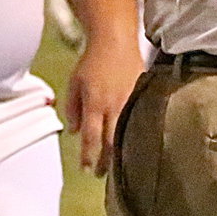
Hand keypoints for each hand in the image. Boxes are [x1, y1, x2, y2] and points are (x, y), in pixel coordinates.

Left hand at [65, 42, 143, 175]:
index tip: (85, 169)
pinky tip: (132, 145)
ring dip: (121, 153)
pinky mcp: (143, 98)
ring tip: (116, 166)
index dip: (89, 156)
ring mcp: (131, 103)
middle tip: (100, 174)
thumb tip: (75, 132)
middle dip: (106, 162)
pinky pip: (139, 122)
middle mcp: (114, 106)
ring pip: (127, 135)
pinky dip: (134, 137)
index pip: (91, 137)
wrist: (116, 41)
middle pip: (112, 142)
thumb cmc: (92, 60)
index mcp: (95, 103)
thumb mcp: (74, 83)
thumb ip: (73, 108)